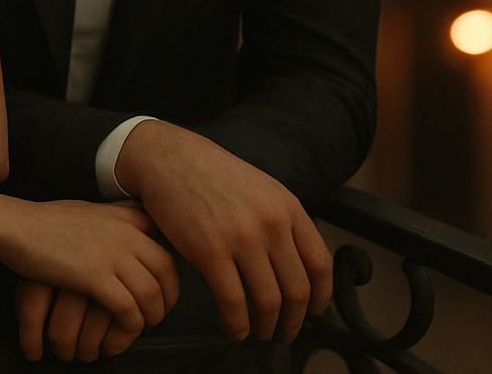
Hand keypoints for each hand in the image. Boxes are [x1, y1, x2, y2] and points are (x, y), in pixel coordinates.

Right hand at [0, 199, 177, 347]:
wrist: (16, 226)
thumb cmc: (45, 222)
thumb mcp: (89, 212)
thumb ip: (114, 222)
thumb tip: (130, 234)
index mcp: (125, 216)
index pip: (166, 246)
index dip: (171, 276)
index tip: (163, 294)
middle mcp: (125, 230)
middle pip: (166, 270)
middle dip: (167, 299)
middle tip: (156, 318)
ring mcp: (111, 251)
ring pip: (150, 293)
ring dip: (148, 318)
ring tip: (136, 331)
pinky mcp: (94, 275)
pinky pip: (127, 308)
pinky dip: (127, 327)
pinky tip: (116, 335)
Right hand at [115, 120, 331, 342]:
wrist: (170, 159)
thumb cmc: (214, 177)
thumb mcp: (262, 189)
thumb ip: (284, 222)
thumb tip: (301, 267)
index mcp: (288, 207)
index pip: (320, 264)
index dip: (321, 297)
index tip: (314, 312)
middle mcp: (270, 222)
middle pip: (297, 290)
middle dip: (294, 321)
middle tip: (285, 332)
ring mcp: (240, 237)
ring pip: (267, 301)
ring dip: (266, 327)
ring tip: (260, 333)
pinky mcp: (209, 250)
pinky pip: (233, 302)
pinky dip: (238, 325)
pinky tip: (235, 329)